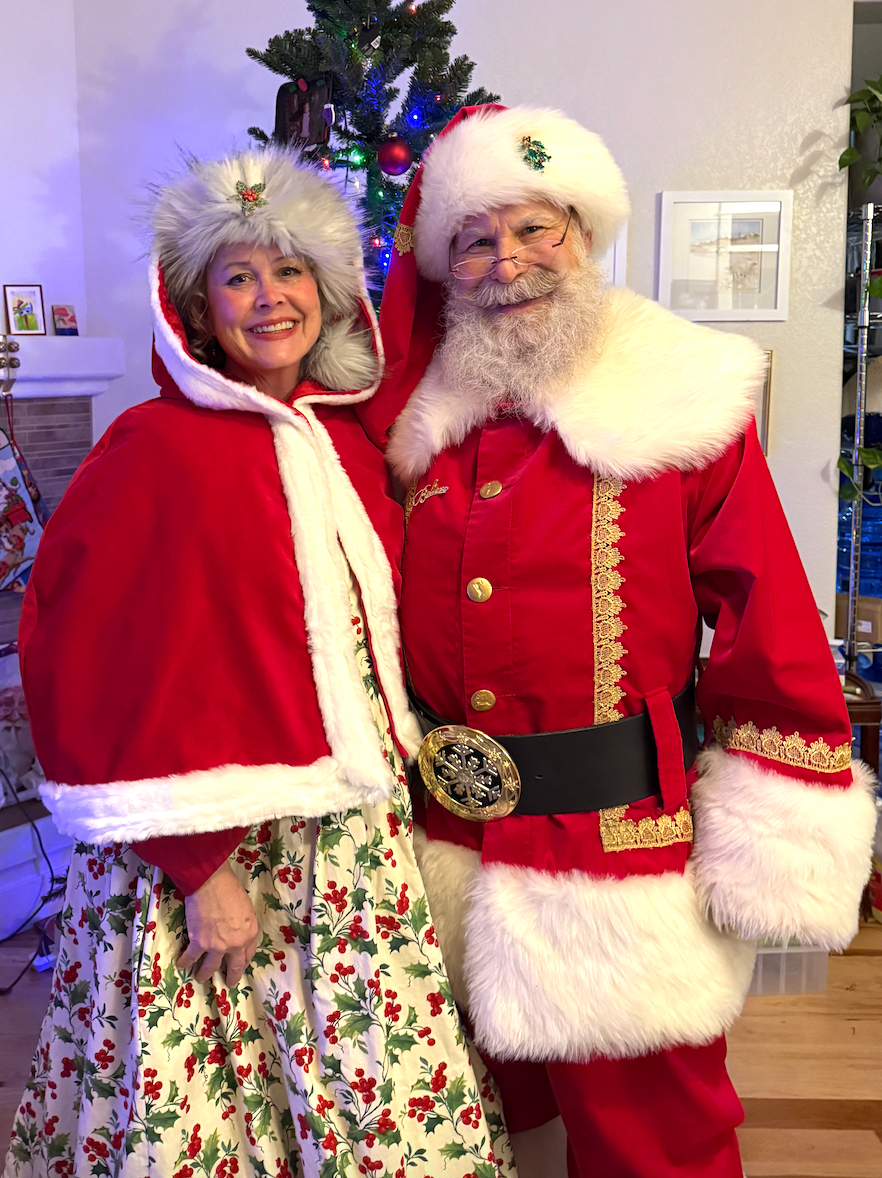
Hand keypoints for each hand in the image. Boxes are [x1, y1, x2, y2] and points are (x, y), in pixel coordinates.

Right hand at [178, 861, 258, 985]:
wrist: (212, 883)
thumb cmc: (231, 890)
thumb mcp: (247, 910)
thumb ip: (244, 926)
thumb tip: (237, 933)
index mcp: (250, 934)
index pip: (248, 954)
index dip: (242, 962)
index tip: (239, 967)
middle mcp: (235, 944)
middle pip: (234, 966)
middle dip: (230, 977)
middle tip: (228, 983)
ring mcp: (216, 946)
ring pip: (210, 967)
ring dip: (204, 974)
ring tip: (200, 978)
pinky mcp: (199, 943)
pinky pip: (191, 957)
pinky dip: (185, 962)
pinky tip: (181, 965)